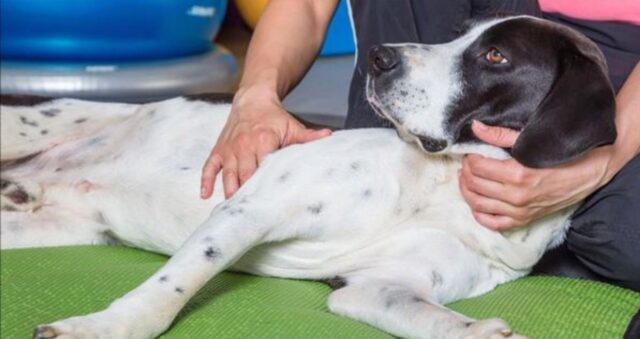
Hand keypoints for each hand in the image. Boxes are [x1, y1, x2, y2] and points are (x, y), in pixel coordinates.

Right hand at [200, 89, 330, 199]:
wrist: (252, 100)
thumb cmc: (274, 117)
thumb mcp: (293, 126)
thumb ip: (309, 137)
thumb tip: (330, 136)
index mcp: (263, 142)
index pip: (263, 169)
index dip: (264, 187)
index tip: (267, 205)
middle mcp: (243, 146)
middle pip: (243, 176)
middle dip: (246, 195)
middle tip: (249, 215)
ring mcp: (229, 149)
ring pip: (227, 175)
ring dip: (229, 192)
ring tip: (232, 211)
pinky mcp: (219, 150)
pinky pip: (209, 167)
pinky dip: (206, 181)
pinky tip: (205, 195)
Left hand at [459, 120, 612, 229]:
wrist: (593, 171)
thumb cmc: (565, 153)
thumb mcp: (533, 139)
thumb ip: (500, 135)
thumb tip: (475, 127)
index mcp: (518, 173)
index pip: (477, 167)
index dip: (469, 158)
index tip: (471, 152)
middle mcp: (517, 196)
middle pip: (475, 185)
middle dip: (466, 172)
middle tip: (467, 163)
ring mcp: (520, 210)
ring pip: (478, 205)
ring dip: (467, 191)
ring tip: (467, 179)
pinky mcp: (525, 219)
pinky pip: (494, 223)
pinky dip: (480, 214)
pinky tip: (477, 203)